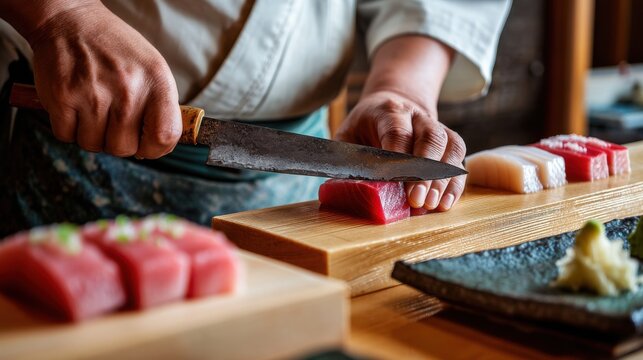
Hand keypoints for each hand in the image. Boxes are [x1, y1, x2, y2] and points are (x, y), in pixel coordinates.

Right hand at [27, 1, 180, 157]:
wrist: (71, 22)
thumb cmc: (115, 49)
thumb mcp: (153, 69)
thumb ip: (161, 107)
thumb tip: (159, 146)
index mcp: (156, 83)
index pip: (164, 136)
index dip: (155, 149)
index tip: (146, 144)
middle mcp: (128, 90)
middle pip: (124, 148)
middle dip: (117, 141)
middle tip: (112, 121)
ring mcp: (93, 95)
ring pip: (94, 145)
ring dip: (92, 134)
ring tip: (93, 109)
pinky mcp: (63, 97)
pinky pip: (67, 136)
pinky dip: (69, 128)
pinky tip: (75, 107)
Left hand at [335, 90, 466, 210]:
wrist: (393, 103)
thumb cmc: (365, 128)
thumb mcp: (347, 136)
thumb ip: (347, 159)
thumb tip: (340, 190)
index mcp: (388, 111)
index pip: (397, 132)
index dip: (398, 158)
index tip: (395, 183)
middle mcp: (417, 116)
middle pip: (431, 138)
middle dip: (425, 172)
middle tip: (416, 200)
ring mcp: (436, 126)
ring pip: (451, 146)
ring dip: (443, 178)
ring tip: (432, 205)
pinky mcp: (449, 142)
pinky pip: (459, 158)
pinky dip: (455, 182)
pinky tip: (445, 202)